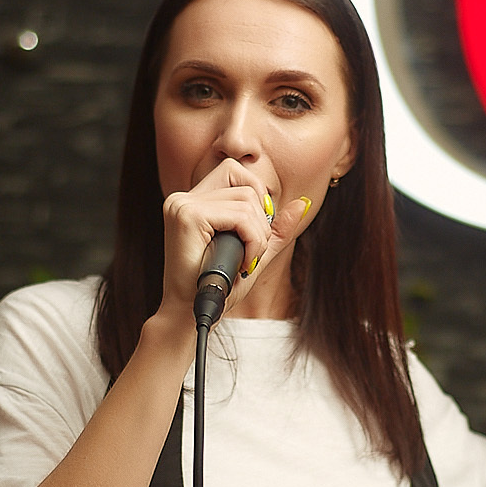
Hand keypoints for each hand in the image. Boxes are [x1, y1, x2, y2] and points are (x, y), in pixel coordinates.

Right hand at [155, 158, 313, 327]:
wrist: (190, 314)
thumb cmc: (218, 286)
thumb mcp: (254, 252)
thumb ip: (276, 229)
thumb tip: (302, 203)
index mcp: (194, 200)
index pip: (235, 172)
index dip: (257, 198)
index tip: (254, 235)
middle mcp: (184, 197)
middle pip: (245, 181)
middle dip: (261, 218)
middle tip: (251, 251)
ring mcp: (183, 205)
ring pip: (247, 199)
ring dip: (258, 236)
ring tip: (245, 261)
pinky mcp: (188, 216)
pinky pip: (240, 216)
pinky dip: (252, 241)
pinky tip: (242, 263)